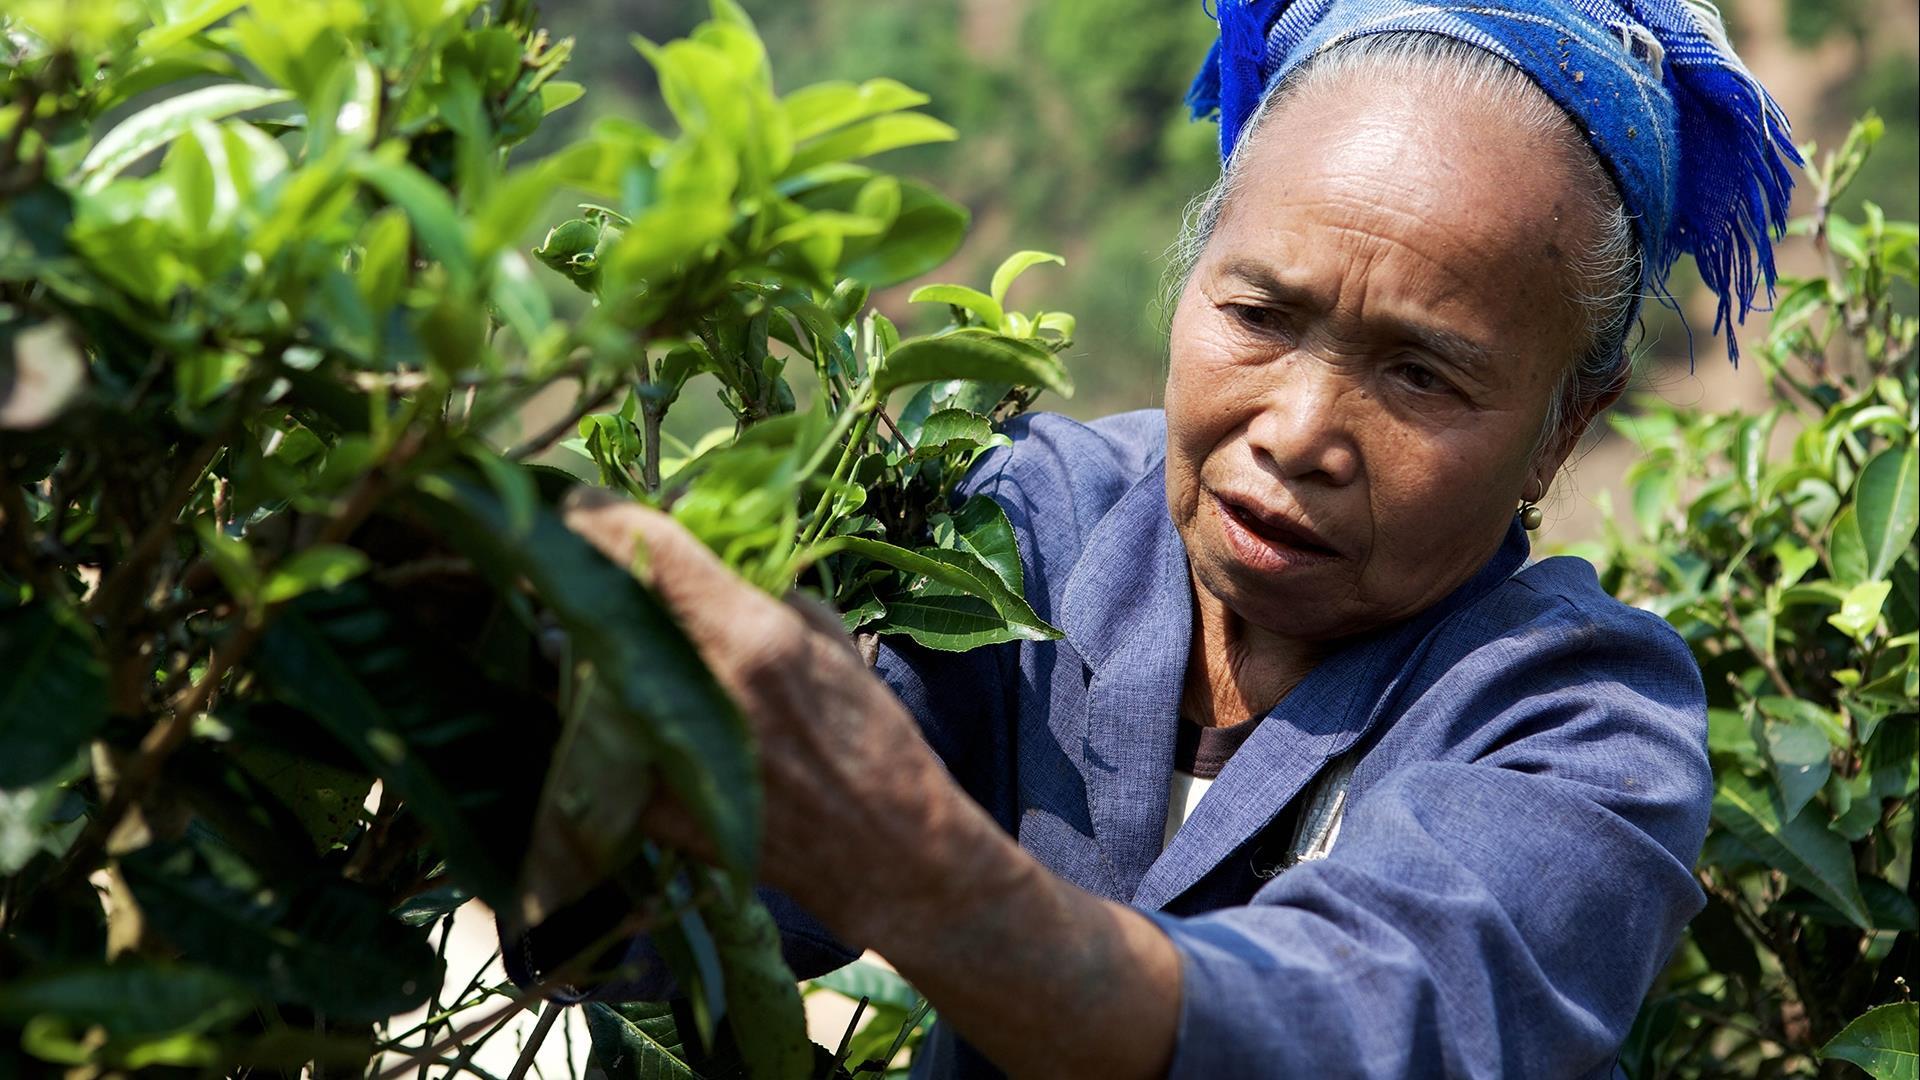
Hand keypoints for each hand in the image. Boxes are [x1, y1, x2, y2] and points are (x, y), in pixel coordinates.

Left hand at [562, 489, 1179, 1078]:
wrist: (884, 854)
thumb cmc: (870, 739)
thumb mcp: (828, 637)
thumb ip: (757, 588)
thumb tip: (693, 548)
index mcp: (751, 635)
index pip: (644, 546)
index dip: (598, 515)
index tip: (578, 504)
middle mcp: (697, 689)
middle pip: (600, 603)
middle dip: (591, 579)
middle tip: (590, 568)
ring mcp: (663, 752)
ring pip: (581, 669)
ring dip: (589, 646)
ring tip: (617, 647)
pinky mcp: (642, 805)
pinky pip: (594, 735)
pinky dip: (601, 712)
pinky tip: (630, 710)